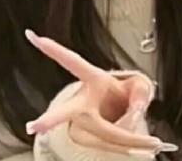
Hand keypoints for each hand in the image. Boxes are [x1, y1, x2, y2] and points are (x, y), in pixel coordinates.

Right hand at [24, 30, 177, 157]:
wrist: (125, 113)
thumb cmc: (127, 94)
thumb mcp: (140, 86)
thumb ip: (140, 94)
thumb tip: (136, 112)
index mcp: (93, 79)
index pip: (73, 62)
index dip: (54, 50)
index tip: (36, 37)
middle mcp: (82, 102)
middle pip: (66, 112)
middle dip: (50, 120)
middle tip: (32, 127)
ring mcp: (84, 123)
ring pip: (101, 135)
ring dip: (125, 138)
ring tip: (149, 142)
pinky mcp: (92, 139)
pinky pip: (112, 144)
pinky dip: (129, 144)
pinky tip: (143, 143)